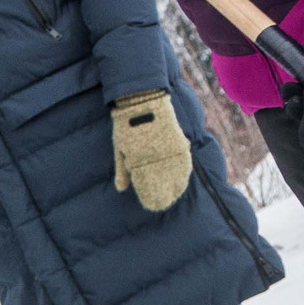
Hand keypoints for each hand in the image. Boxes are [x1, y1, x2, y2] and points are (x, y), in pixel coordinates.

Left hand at [110, 91, 193, 212]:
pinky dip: (184, 168)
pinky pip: (183, 159)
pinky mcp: (177, 139)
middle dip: (163, 194)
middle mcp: (153, 156)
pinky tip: (184, 176)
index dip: (149, 195)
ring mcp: (167, 148)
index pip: (145, 183)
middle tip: (164, 204)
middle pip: (161, 181)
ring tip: (176, 193)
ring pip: (175, 171)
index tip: (152, 205)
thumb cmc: (125, 125)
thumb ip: (122, 169)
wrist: (142, 100)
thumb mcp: (119, 148)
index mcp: (137, 158)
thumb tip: (121, 189)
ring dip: (176, 184)